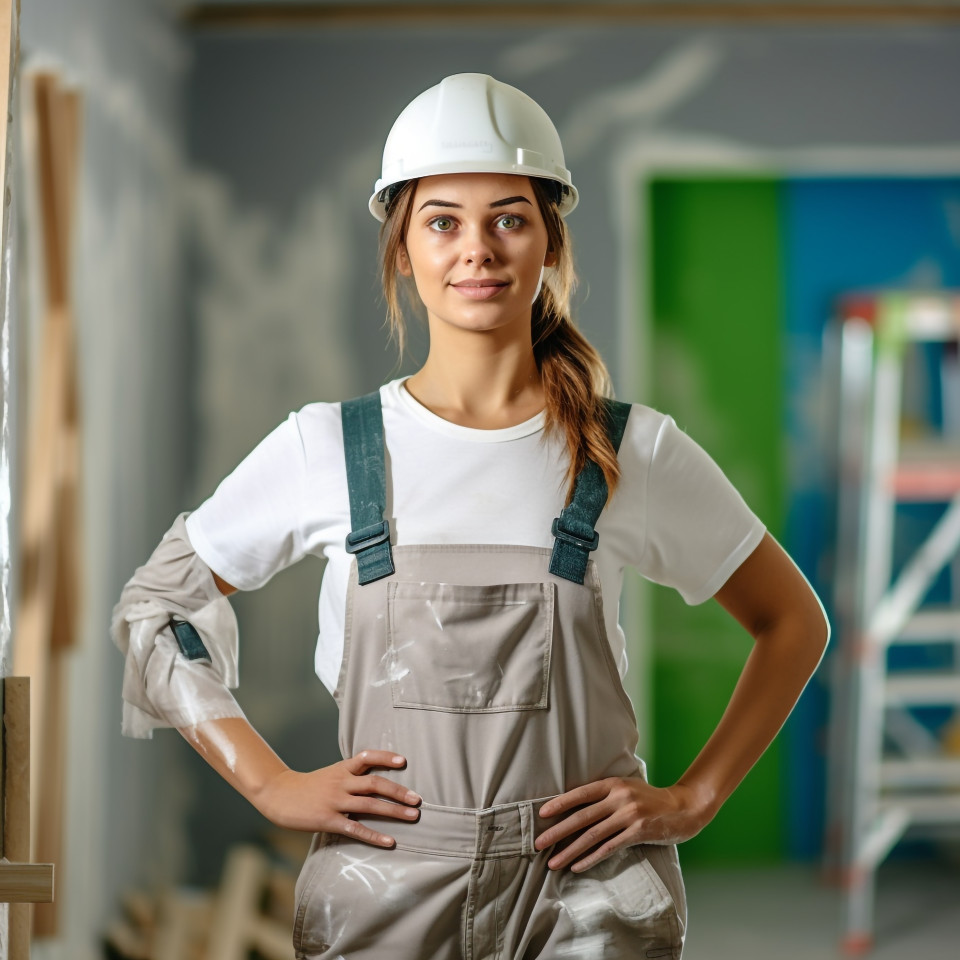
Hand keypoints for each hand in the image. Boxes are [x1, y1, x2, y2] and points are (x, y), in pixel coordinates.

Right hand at [251, 749, 421, 845]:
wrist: (279, 795)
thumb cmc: (308, 787)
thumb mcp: (330, 774)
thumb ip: (350, 776)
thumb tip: (377, 782)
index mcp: (342, 769)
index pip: (367, 757)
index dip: (386, 758)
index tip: (403, 762)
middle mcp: (341, 783)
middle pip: (375, 784)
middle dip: (398, 792)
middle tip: (418, 799)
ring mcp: (335, 801)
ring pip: (369, 805)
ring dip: (394, 811)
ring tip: (413, 816)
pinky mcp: (328, 820)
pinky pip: (355, 829)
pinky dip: (375, 835)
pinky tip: (390, 842)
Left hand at [534, 777, 711, 871]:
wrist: (684, 808)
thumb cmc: (650, 799)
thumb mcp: (627, 788)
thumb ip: (606, 794)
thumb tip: (576, 808)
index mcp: (613, 784)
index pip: (580, 794)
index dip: (560, 804)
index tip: (541, 815)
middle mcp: (619, 797)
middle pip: (582, 817)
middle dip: (557, 832)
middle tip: (538, 844)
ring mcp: (629, 815)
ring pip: (592, 835)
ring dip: (570, 850)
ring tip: (553, 863)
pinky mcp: (638, 832)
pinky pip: (609, 848)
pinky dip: (591, 858)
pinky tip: (577, 866)